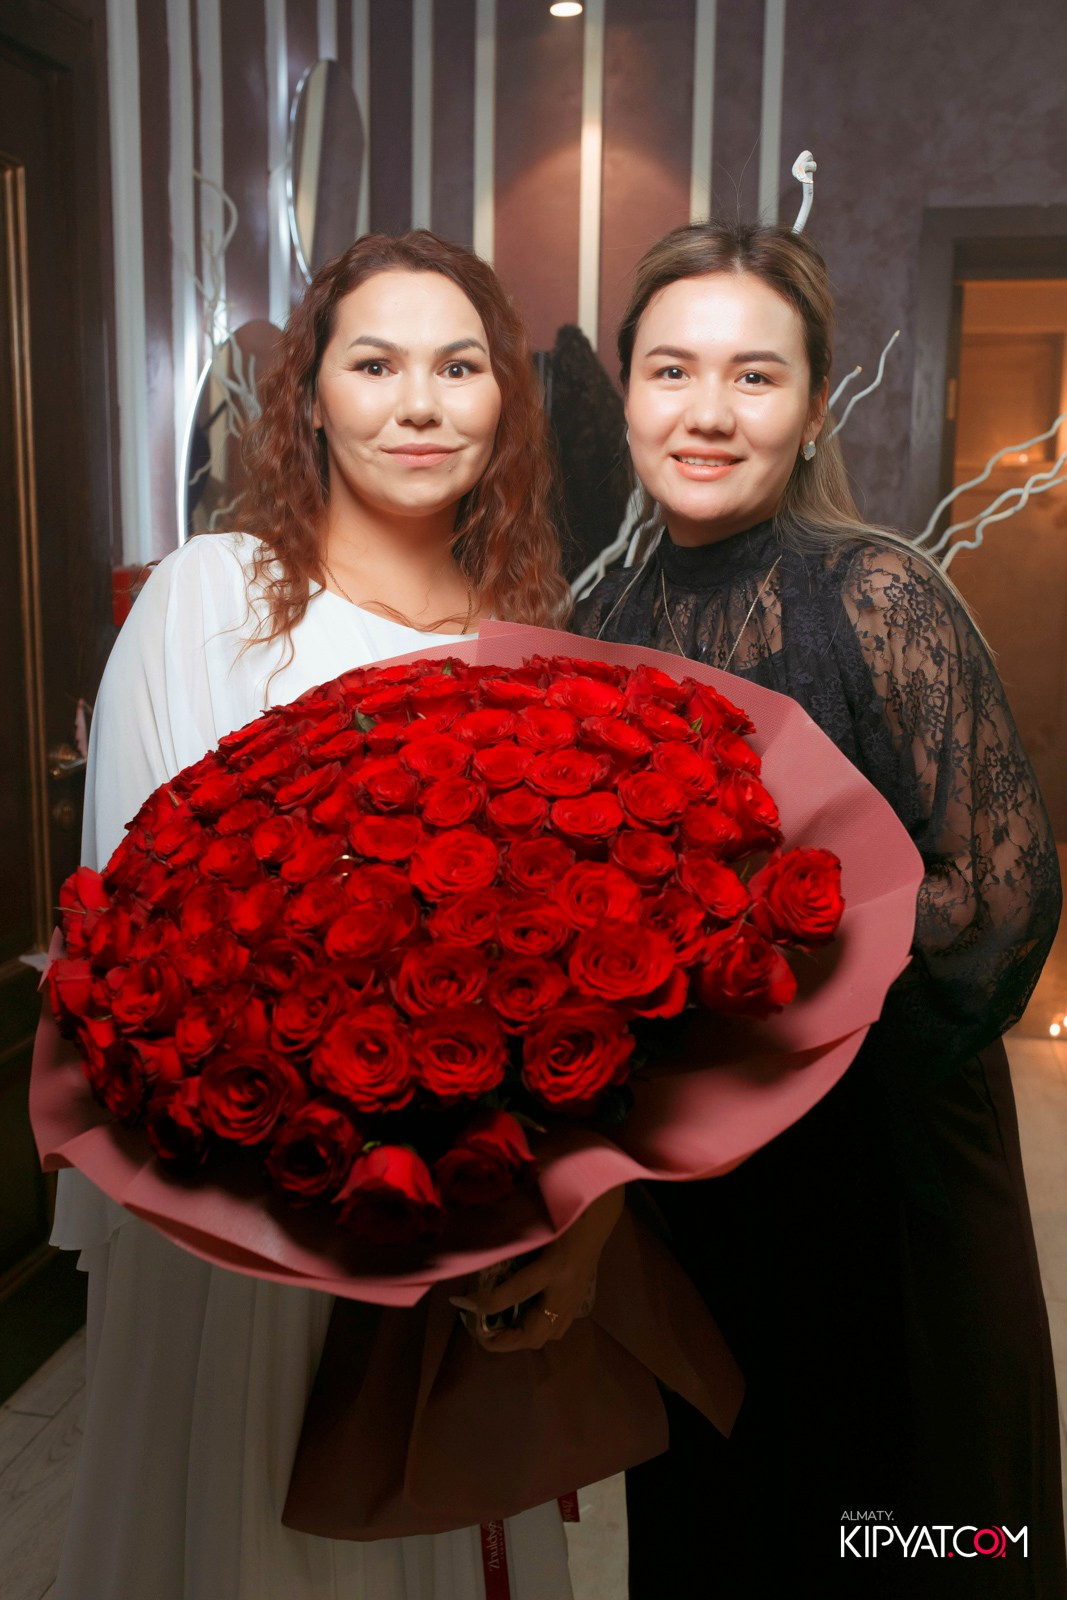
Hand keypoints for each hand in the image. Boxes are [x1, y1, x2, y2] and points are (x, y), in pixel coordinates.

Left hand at [450, 1187, 624, 1352]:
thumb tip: (473, 1248)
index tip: (465, 1303)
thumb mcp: (532, 1220)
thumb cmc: (562, 1208)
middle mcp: (566, 1289)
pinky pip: (555, 1328)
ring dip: (518, 1337)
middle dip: (504, 1339)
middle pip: (535, 1333)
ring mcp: (575, 1298)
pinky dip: (533, 1329)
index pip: (518, 1292)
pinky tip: (519, 1316)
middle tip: (480, 1329)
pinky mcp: (577, 1300)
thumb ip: (506, 1237)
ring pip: (546, 1335)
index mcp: (556, 1265)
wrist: (598, 1211)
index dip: (488, 1303)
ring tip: (497, 1325)